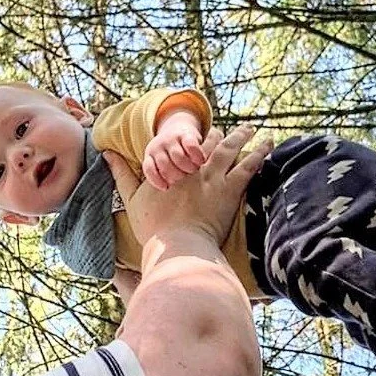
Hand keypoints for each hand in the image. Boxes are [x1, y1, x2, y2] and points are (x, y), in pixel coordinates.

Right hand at [106, 124, 272, 248]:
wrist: (177, 246)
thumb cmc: (153, 227)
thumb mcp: (131, 198)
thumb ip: (121, 174)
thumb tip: (107, 154)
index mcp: (173, 168)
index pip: (187, 145)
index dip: (198, 139)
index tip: (206, 135)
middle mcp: (194, 168)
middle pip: (210, 143)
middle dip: (221, 135)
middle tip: (233, 130)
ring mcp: (213, 178)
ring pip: (231, 148)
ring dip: (242, 136)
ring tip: (253, 129)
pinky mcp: (230, 190)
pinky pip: (248, 166)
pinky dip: (259, 153)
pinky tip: (268, 144)